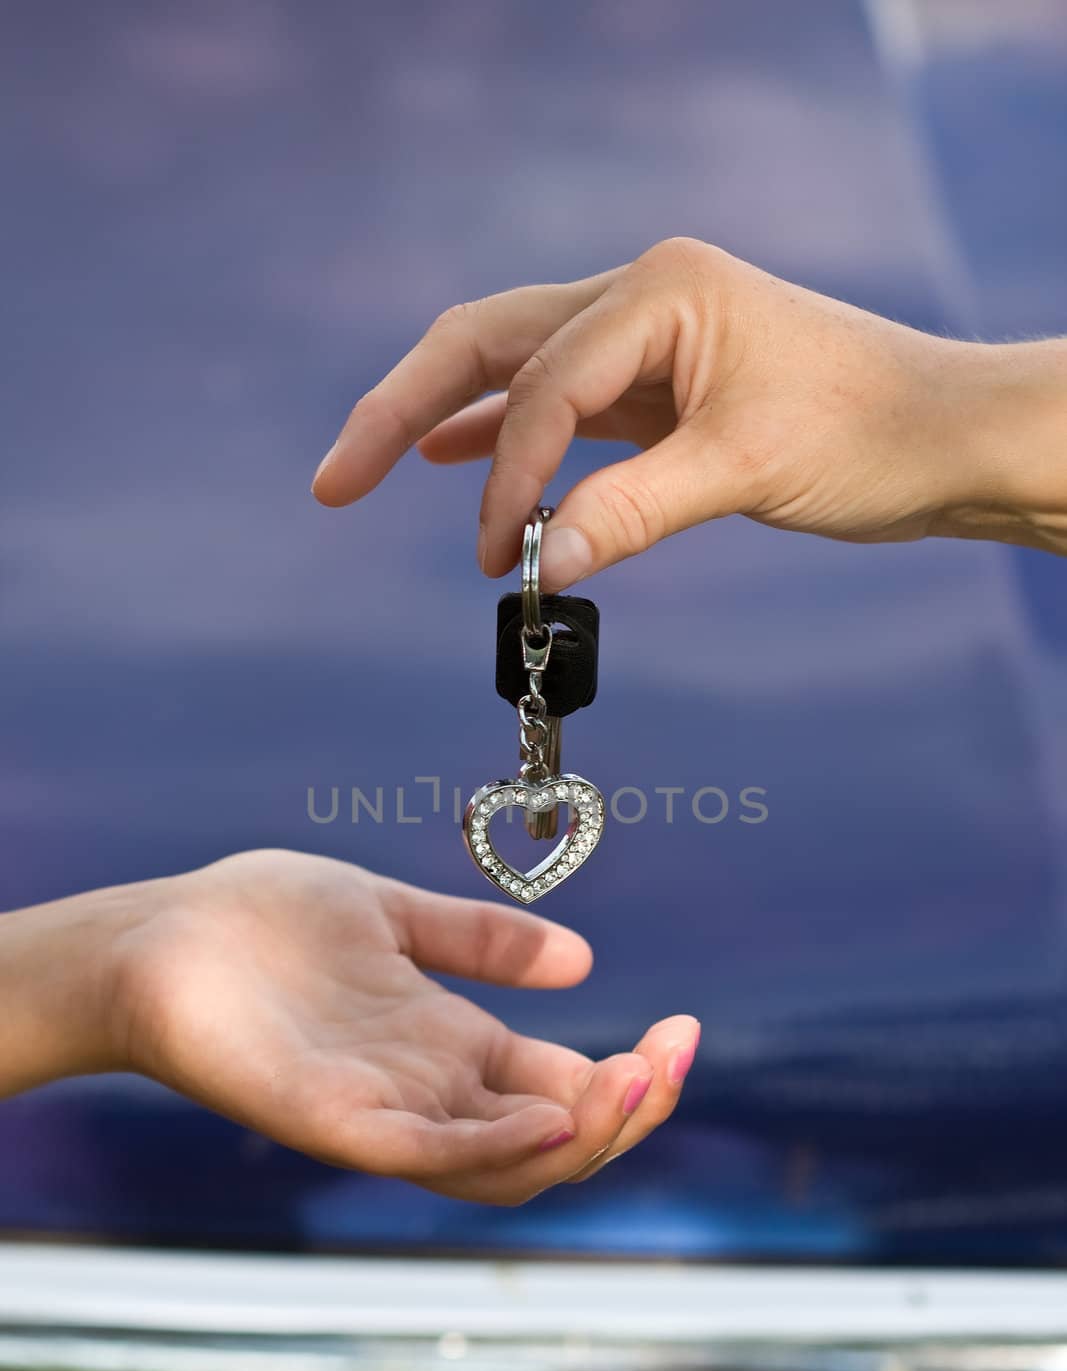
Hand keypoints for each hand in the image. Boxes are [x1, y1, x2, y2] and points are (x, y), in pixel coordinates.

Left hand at [0, 851, 697, 1203]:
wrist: (160, 934)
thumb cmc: (263, 924)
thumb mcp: (395, 915)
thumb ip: (480, 941)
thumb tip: (581, 959)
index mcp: (452, 1048)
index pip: (564, 1089)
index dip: (631, 1075)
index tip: (680, 1030)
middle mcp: (430, 1091)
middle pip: (553, 1139)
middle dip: (628, 1110)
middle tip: (672, 1054)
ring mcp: (385, 1112)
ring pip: (506, 1163)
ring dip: (581, 1134)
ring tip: (632, 1082)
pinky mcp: (333, 1120)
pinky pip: (426, 1155)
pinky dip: (494, 1147)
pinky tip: (549, 1114)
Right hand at [312, 235, 1066, 580]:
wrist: (941, 435)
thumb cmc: (867, 432)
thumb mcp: (746, 470)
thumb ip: (634, 512)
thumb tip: (541, 570)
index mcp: (661, 289)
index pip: (546, 382)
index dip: (509, 475)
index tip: (501, 558)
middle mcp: (640, 297)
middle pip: (489, 343)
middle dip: (404, 408)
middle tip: (333, 481)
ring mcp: (644, 338)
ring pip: (513, 371)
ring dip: (442, 423)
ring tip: (365, 474)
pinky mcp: (655, 385)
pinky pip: (555, 404)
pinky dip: (503, 435)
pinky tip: (452, 462)